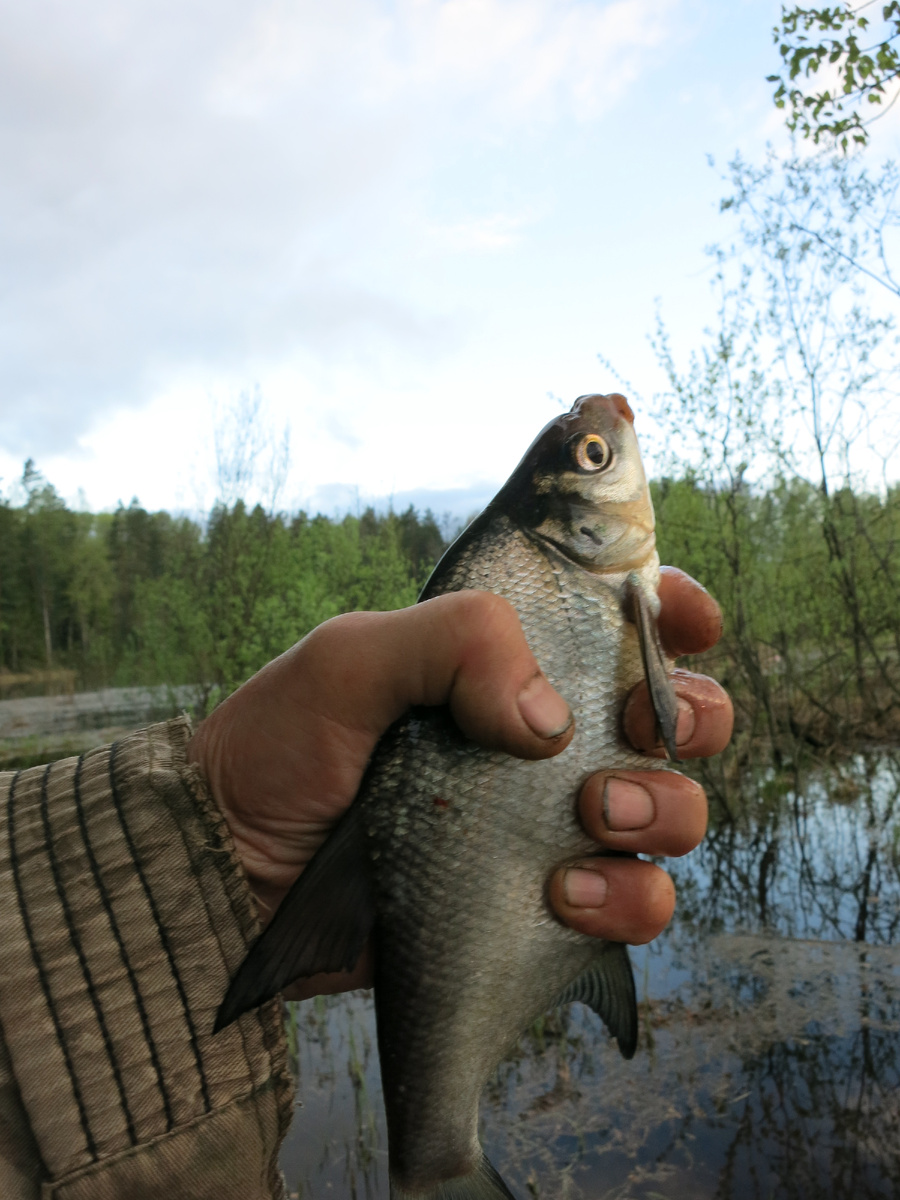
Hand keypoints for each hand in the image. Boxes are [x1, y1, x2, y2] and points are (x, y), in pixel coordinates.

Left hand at [188, 566, 731, 998]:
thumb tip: (551, 723)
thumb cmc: (281, 745)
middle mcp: (546, 739)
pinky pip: (634, 904)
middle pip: (682, 717)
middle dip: (689, 719)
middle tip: (632, 733)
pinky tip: (559, 894)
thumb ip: (454, 640)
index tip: (681, 618)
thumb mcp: (352, 658)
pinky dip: (623, 899)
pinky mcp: (541, 904)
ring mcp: (549, 822)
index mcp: (508, 664)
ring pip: (677, 813)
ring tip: (588, 820)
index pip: (626, 621)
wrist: (228, 870)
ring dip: (661, 811)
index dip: (676, 612)